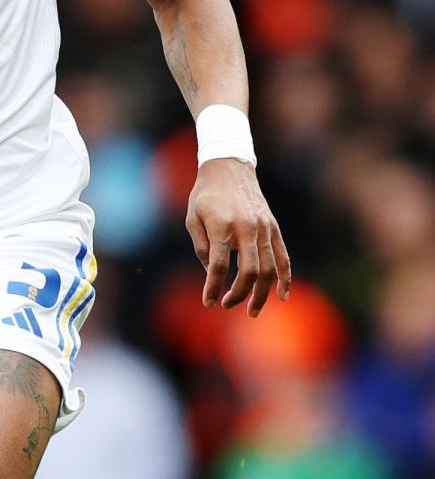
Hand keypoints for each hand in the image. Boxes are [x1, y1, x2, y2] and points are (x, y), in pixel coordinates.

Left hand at [185, 159, 290, 316]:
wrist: (229, 168)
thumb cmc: (205, 195)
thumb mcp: (192, 218)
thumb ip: (202, 247)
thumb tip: (213, 271)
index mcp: (223, 226)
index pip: (220, 266)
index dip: (213, 288)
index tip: (208, 302)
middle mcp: (247, 228)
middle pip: (249, 272)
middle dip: (238, 294)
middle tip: (226, 304)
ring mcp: (264, 228)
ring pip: (269, 269)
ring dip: (261, 294)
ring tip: (252, 311)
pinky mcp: (273, 227)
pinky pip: (283, 256)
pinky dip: (284, 277)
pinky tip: (282, 296)